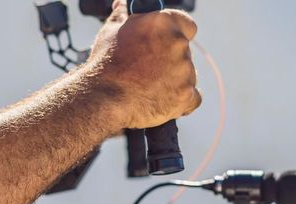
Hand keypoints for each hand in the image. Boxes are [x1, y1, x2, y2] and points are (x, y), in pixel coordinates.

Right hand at [88, 0, 201, 129]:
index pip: (186, 24)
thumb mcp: (111, 32)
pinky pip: (192, 98)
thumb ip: (124, 15)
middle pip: (184, 52)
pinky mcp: (187, 96)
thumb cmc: (105, 66)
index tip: (168, 42)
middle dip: (169, 60)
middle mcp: (178, 44)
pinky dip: (180, 101)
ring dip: (173, 81)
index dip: (177, 33)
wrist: (104, 101)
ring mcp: (185, 71)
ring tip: (148, 88)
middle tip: (147, 70)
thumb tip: (123, 5)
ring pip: (187, 75)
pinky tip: (161, 100)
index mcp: (162, 23)